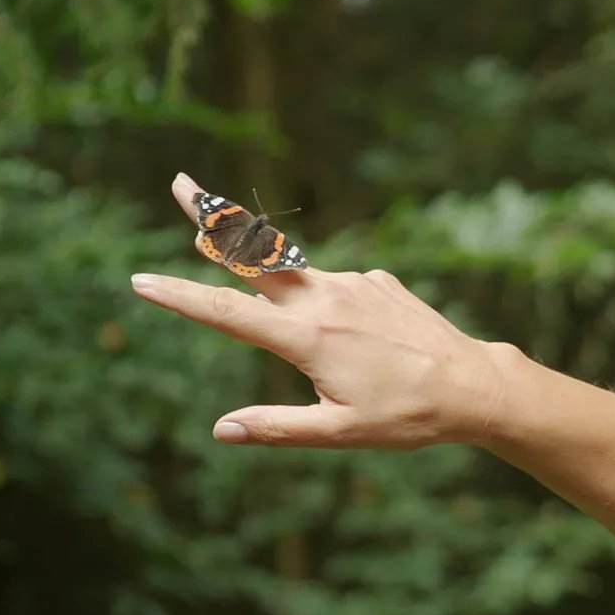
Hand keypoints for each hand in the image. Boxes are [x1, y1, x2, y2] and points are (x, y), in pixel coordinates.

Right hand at [131, 172, 513, 448]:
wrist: (474, 385)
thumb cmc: (407, 416)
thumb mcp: (338, 433)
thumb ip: (277, 428)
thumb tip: (222, 430)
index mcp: (308, 337)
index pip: (228, 312)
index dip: (181, 297)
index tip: (140, 281)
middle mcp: (326, 298)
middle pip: (255, 253)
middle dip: (212, 217)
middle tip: (177, 180)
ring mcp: (355, 283)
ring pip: (294, 273)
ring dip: (265, 268)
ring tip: (268, 290)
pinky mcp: (378, 280)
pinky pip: (335, 289)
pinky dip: (323, 303)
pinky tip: (359, 343)